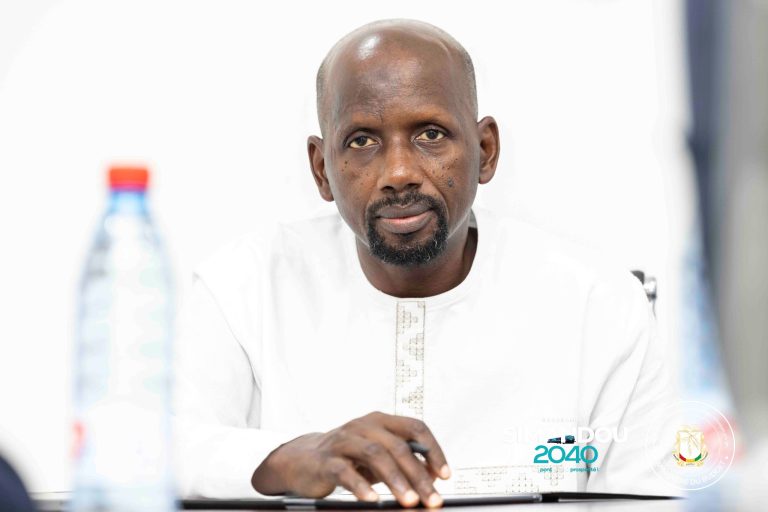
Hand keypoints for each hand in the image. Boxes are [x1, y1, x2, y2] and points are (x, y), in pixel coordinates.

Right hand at [251, 411, 450, 507]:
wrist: (304, 460)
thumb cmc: (347, 457)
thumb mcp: (380, 459)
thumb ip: (406, 463)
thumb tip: (434, 476)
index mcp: (381, 421)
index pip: (415, 427)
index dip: (433, 450)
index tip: (445, 475)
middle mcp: (363, 425)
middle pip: (397, 445)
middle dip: (418, 474)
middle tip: (430, 498)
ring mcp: (343, 440)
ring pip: (375, 454)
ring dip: (395, 479)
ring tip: (408, 501)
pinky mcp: (326, 459)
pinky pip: (345, 471)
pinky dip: (361, 486)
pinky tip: (372, 499)